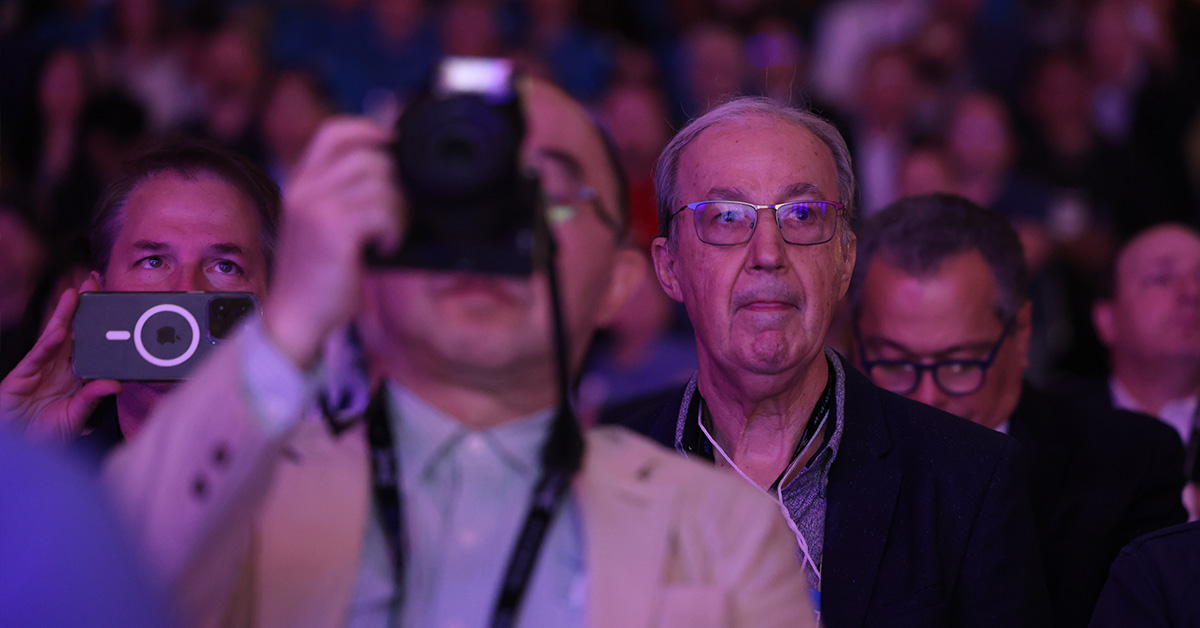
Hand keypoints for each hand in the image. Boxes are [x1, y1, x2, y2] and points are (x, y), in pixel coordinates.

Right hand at [0, 277, 121, 441]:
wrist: (18, 448)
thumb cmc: (46, 433)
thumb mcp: (76, 416)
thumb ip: (93, 399)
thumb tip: (116, 384)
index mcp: (74, 373)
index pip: (89, 342)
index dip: (99, 323)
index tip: (114, 303)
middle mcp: (57, 366)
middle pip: (72, 330)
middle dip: (82, 307)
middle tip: (94, 281)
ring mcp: (39, 368)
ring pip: (53, 336)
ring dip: (64, 314)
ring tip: (76, 294)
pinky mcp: (21, 376)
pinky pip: (36, 358)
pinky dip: (47, 345)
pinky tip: (59, 331)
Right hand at [263, 117, 403, 368]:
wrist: (294, 318)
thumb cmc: (318, 277)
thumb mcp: (324, 226)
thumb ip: (345, 196)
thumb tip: (392, 173)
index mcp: (301, 183)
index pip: (334, 133)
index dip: (368, 129)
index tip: (393, 143)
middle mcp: (305, 189)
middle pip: (369, 159)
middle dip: (395, 186)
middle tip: (394, 220)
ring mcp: (317, 208)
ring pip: (382, 185)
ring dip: (398, 212)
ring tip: (387, 238)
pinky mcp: (334, 231)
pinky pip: (382, 212)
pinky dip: (393, 232)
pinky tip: (383, 250)